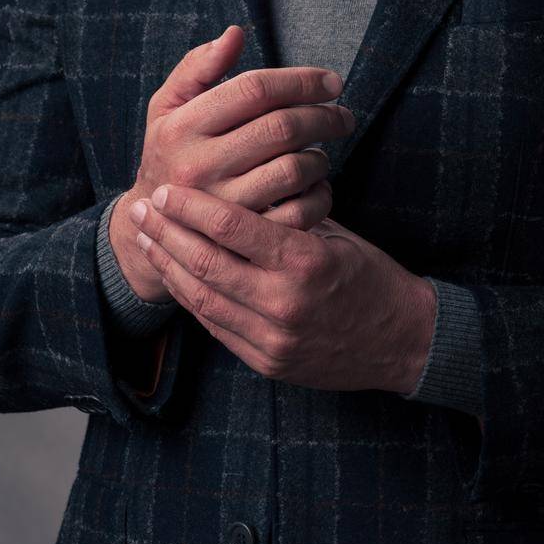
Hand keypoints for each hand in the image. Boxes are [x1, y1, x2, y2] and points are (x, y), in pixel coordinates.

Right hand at [109, 26, 354, 302]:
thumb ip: (197, 67)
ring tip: (323, 150)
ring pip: (295, 169)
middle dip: (324, 116)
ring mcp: (222, 206)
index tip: (332, 82)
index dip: (301, 80)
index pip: (255, 89)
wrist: (154, 223)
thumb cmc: (170, 150)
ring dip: (321, 155)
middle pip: (281, 128)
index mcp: (183, 126)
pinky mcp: (242, 240)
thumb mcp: (167, 105)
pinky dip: (321, 195)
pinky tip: (318, 184)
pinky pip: (300, 212)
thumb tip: (235, 34)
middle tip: (344, 115)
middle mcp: (199, 166)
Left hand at [128, 183, 437, 395]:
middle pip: (206, 263)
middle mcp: (284, 302)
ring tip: (147, 239)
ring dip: (169, 266)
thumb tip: (242, 180)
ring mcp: (272, 338)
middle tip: (142, 209)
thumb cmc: (370, 275)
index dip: (192, 207)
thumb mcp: (336, 234)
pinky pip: (216, 327)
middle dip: (167, 234)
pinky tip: (174, 274)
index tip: (167, 188)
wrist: (402, 342)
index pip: (233, 228)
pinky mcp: (267, 362)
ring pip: (203, 298)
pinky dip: (190, 298)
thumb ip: (288, 215)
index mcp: (305, 262)